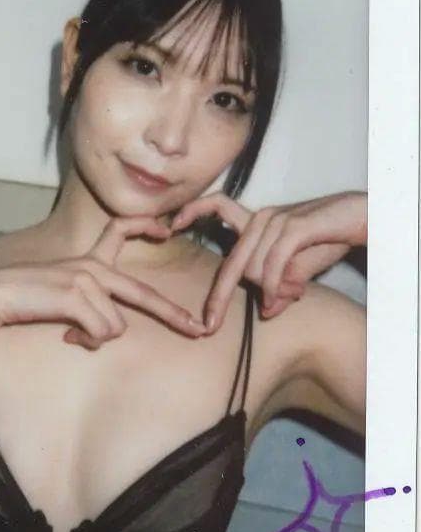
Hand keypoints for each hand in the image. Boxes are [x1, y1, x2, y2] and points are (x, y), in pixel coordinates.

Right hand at [0, 216, 205, 350]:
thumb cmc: (28, 298)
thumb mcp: (65, 295)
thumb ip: (91, 305)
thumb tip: (106, 332)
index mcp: (90, 260)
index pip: (121, 229)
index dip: (146, 226)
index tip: (167, 229)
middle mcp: (93, 266)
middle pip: (143, 295)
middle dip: (173, 315)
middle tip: (198, 330)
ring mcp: (87, 279)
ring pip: (115, 326)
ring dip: (94, 338)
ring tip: (70, 332)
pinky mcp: (78, 295)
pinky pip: (100, 332)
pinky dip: (84, 341)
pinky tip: (65, 335)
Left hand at [171, 191, 366, 330]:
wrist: (360, 219)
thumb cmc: (328, 239)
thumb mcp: (300, 269)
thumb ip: (280, 286)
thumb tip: (267, 311)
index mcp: (256, 221)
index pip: (216, 207)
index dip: (192, 211)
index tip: (171, 225)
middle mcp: (261, 218)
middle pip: (232, 263)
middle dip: (220, 297)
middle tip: (213, 324)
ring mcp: (275, 221)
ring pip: (254, 270)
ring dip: (271, 290)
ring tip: (295, 290)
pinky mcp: (293, 227)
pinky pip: (272, 266)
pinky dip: (274, 286)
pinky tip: (283, 296)